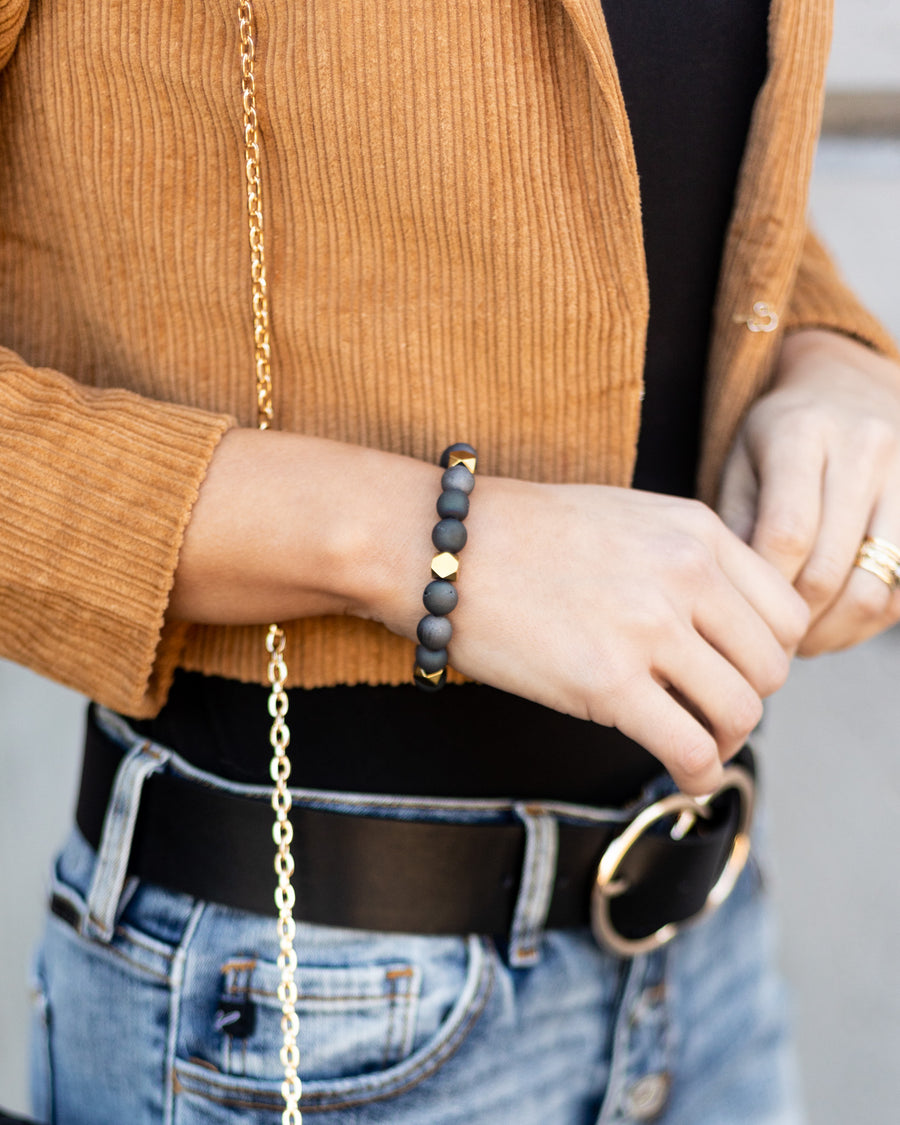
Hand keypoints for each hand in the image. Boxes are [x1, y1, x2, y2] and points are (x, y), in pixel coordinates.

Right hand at [441, 481, 806, 794]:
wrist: (441, 547)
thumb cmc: (519, 533)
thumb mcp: (625, 517)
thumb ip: (684, 558)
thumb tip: (720, 626)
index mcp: (695, 531)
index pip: (786, 611)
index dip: (768, 653)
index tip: (735, 671)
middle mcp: (686, 574)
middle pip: (771, 667)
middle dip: (748, 699)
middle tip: (711, 712)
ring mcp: (648, 628)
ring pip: (741, 712)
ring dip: (725, 740)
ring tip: (696, 744)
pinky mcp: (607, 684)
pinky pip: (691, 748)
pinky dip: (697, 774)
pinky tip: (682, 774)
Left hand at [718, 328, 899, 655]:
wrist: (846, 387)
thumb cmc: (777, 438)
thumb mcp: (740, 465)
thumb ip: (735, 526)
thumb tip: (734, 606)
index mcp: (802, 433)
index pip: (787, 533)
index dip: (762, 591)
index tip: (739, 620)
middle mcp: (865, 449)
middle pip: (831, 568)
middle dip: (794, 622)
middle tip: (764, 645)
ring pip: (877, 588)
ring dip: (835, 632)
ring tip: (800, 643)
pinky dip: (868, 624)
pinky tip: (836, 627)